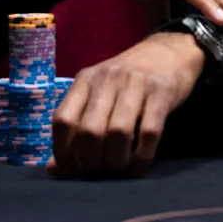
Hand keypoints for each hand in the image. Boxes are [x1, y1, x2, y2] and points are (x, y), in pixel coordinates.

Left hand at [49, 33, 203, 176]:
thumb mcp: (98, 93)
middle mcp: (107, 79)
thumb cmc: (127, 79)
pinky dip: (141, 157)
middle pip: (89, 131)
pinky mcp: (162, 93)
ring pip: (118, 133)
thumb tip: (53, 168)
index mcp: (85, 79)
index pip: (63, 120)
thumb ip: (76, 125)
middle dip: (91, 161)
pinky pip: (149, 132)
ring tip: (118, 170)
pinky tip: (138, 166)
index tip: (71, 170)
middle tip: (99, 172)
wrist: (169, 52)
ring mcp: (136, 84)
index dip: (62, 151)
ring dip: (116, 161)